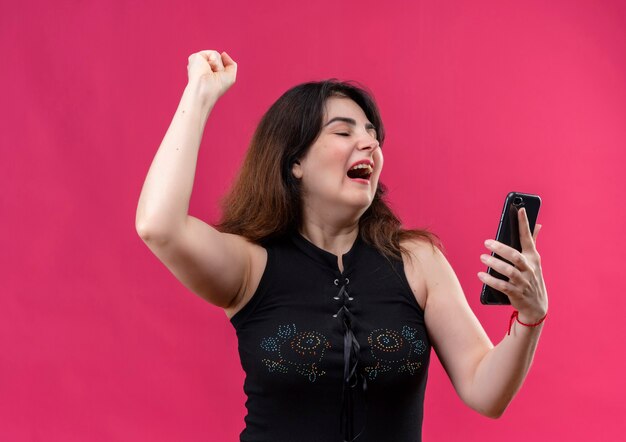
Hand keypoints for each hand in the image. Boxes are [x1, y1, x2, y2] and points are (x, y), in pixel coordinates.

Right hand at [186, 50, 237, 99]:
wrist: (205, 90)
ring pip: (217, 55)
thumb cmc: (216, 88)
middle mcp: (202, 66)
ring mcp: (198, 61)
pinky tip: (206, 68)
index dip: (223, 71)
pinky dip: (214, 62)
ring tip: (210, 73)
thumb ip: (231, 64)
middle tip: (213, 76)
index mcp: (207, 71)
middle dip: (221, 68)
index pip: (221, 64)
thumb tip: (223, 53)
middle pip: (220, 59)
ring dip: (218, 66)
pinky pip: (213, 54)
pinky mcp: (195, 56)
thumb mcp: (230, 77)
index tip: (217, 81)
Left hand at [478, 207, 547, 322]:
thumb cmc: (532, 278)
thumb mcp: (535, 261)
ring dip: (494, 264)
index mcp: (533, 258)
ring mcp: (523, 282)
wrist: (536, 306)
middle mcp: (529, 269)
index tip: (519, 209)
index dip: (524, 224)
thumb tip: (538, 224)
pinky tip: (481, 275)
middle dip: (501, 248)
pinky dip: (491, 280)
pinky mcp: (516, 293)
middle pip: (515, 256)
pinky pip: (502, 286)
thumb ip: (533, 242)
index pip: (528, 238)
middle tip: (486, 242)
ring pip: (509, 271)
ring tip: (482, 258)